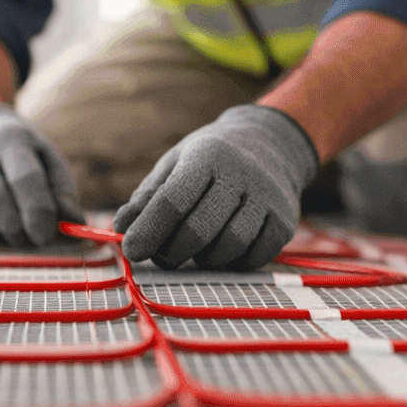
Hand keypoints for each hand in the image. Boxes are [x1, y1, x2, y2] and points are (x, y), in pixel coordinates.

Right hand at [0, 104, 83, 247]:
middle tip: (29, 238)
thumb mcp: (49, 166)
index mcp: (13, 143)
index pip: (24, 178)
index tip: (45, 235)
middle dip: (16, 229)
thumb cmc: (24, 159)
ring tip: (10, 231)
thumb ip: (63, 196)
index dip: (37, 211)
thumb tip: (75, 227)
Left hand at [114, 105, 318, 269]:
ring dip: (203, 259)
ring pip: (228, 248)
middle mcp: (242, 175)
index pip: (173, 200)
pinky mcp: (285, 221)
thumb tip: (121, 228)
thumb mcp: (176, 163)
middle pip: (199, 230)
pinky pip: (254, 258)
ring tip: (195, 248)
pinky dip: (233, 263)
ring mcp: (268, 199)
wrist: (272, 144)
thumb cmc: (212, 158)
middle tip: (162, 254)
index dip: (148, 230)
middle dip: (172, 252)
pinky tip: (223, 249)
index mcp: (208, 156)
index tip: (131, 250)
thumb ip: (148, 196)